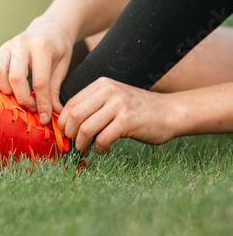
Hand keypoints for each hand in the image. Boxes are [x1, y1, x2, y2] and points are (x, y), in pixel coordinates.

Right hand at [0, 17, 74, 124]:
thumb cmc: (58, 49)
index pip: (40, 82)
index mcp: (42, 47)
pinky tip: (11, 87)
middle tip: (32, 107)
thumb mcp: (62, 67)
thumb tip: (52, 113)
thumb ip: (55, 90)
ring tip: (19, 94)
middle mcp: (22, 44)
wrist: (48, 28)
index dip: (42, 103)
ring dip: (7, 90)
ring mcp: (7, 46)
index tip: (44, 117)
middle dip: (22, 99)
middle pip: (15, 78)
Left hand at [58, 77, 176, 154]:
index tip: (65, 134)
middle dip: (69, 134)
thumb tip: (67, 124)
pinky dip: (99, 149)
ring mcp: (119, 105)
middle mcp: (109, 91)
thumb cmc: (138, 110)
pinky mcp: (128, 121)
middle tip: (73, 144)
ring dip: (82, 144)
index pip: (71, 103)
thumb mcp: (114, 99)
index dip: (63, 121)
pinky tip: (104, 150)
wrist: (171, 112)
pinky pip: (103, 139)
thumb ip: (93, 105)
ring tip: (86, 149)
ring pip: (86, 128)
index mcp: (102, 85)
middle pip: (74, 115)